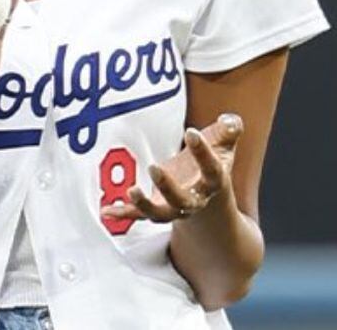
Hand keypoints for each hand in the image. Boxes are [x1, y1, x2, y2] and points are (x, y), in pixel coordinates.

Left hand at [100, 113, 243, 223]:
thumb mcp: (225, 146)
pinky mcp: (156, 210)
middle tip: (154, 167)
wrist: (209, 204)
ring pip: (160, 213)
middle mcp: (195, 200)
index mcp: (213, 182)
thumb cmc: (213, 166)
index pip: (211, 170)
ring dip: (144, 205)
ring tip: (131, 191)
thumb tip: (230, 120)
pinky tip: (106, 210)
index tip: (190, 131)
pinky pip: (139, 215)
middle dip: (168, 187)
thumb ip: (229, 131)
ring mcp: (174, 208)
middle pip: (182, 200)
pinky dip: (123, 213)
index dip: (203, 152)